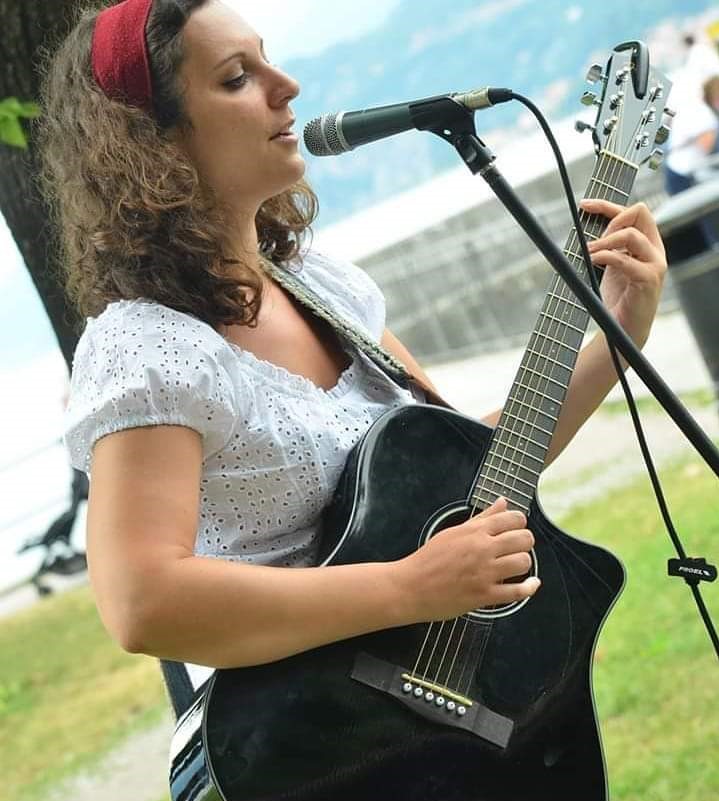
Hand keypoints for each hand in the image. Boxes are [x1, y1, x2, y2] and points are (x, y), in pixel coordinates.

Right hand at [397, 497, 539, 621]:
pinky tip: (531, 584)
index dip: (519, 523)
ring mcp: (484, 573)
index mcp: (474, 531)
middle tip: (516, 548)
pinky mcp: (484, 595)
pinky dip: (529, 588)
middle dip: (525, 543)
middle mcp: (482, 549)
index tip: (515, 529)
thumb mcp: (454, 532)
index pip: (514, 518)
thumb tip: (502, 502)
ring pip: (523, 562)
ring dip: (524, 564)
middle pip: (524, 539)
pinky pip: (517, 592)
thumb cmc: (429, 559)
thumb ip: (483, 518)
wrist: (410, 586)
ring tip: (515, 565)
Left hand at [580, 199, 666, 347]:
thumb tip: (585, 227)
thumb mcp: (610, 264)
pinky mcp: (648, 279)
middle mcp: (654, 250)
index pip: (634, 212)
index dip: (608, 205)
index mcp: (647, 243)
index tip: (584, 205)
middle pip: (639, 213)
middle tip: (592, 241)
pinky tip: (592, 261)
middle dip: (611, 221)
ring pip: (631, 234)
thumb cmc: (617, 297)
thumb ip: (607, 245)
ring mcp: (654, 264)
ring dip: (604, 241)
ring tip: (588, 252)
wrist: (623, 327)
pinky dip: (604, 256)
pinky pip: (624, 259)